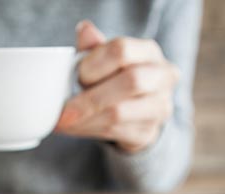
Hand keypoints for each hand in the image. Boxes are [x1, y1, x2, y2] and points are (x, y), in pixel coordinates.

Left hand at [55, 20, 179, 152]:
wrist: (137, 111)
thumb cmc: (116, 77)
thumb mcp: (104, 59)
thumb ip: (94, 47)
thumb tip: (84, 30)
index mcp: (148, 52)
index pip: (122, 50)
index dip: (95, 63)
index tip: (76, 75)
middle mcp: (161, 77)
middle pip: (130, 82)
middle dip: (91, 99)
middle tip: (64, 111)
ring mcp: (159, 107)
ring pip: (120, 113)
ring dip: (85, 119)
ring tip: (63, 122)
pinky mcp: (149, 132)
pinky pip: (115, 132)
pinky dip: (88, 131)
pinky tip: (73, 128)